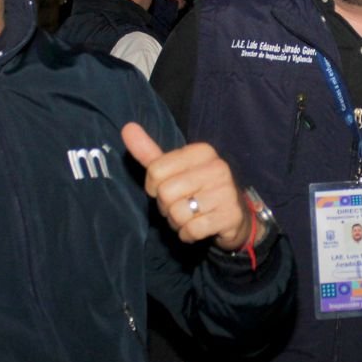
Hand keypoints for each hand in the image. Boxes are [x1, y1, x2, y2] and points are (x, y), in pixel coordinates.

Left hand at [122, 123, 251, 250]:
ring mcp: (226, 191)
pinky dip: (188, 234)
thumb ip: (150, 152)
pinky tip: (199, 228)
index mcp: (202, 151)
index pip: (155, 170)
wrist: (234, 217)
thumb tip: (127, 128)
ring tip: (191, 217)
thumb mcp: (174, 170)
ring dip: (177, 222)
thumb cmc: (198, 190)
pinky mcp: (230, 215)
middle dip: (166, 207)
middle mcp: (217, 167)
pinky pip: (192, 229)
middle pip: (165, 193)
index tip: (170, 189)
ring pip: (178, 213)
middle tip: (182, 206)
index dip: (154, 187)